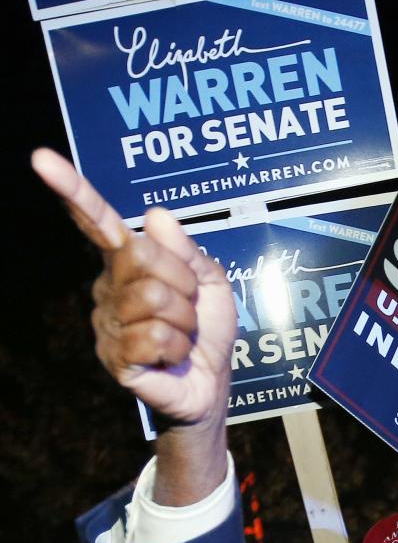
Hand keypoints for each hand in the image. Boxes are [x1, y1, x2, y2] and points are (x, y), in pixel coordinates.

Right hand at [31, 148, 235, 427]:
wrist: (211, 383)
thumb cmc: (206, 330)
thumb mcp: (210, 282)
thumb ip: (186, 251)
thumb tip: (153, 214)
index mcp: (128, 262)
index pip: (97, 222)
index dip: (72, 190)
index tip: (41, 159)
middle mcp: (108, 287)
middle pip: (144, 257)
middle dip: (183, 283)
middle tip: (189, 308)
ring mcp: (107, 323)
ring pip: (154, 298)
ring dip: (184, 320)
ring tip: (181, 336)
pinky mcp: (114, 357)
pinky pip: (156, 336)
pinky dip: (177, 347)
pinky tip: (170, 358)